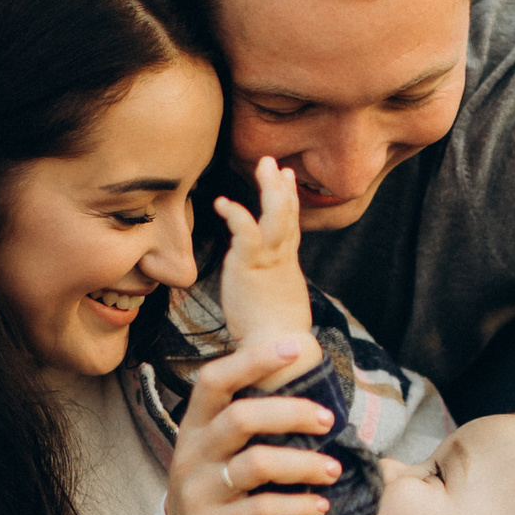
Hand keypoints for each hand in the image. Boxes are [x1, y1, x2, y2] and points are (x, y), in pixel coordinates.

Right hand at [163, 334, 340, 514]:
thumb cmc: (219, 491)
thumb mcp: (220, 452)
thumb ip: (248, 424)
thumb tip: (311, 389)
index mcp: (195, 427)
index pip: (215, 381)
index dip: (252, 360)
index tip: (294, 348)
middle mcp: (192, 454)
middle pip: (241, 418)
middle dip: (292, 413)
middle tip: (330, 421)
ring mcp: (198, 493)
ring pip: (256, 465)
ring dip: (303, 463)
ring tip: (334, 470)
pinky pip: (261, 512)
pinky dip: (298, 507)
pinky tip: (321, 507)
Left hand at [215, 157, 317, 351]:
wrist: (279, 351)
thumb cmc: (274, 339)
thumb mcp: (274, 306)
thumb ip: (267, 291)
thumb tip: (262, 293)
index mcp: (286, 267)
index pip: (290, 226)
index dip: (289, 201)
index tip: (287, 179)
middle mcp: (282, 258)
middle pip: (287, 214)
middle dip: (280, 186)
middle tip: (273, 163)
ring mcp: (269, 260)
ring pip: (276, 215)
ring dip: (269, 189)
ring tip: (263, 164)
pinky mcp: (252, 266)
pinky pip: (246, 232)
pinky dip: (236, 214)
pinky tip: (224, 203)